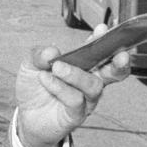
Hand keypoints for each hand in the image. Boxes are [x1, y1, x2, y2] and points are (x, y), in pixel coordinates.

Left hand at [14, 23, 130, 146]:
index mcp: (84, 65)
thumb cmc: (35, 88)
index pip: (100, 51)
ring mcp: (86, 100)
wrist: (25, 117)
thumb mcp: (32, 65)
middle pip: (114, 73)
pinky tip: (46, 80)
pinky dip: (60, 87)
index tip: (102, 29)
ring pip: (93, 85)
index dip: (104, 40)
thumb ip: (40, 55)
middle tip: (120, 55)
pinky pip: (75, 100)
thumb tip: (52, 50)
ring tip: (57, 67)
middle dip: (119, 63)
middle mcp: (90, 82)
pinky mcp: (76, 115)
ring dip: (76, 74)